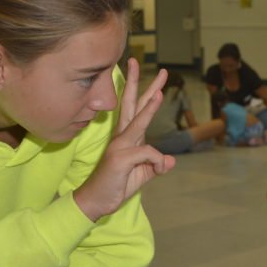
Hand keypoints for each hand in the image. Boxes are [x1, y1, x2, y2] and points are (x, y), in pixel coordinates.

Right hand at [74, 59, 175, 220]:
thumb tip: (170, 160)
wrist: (96, 202)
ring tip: (159, 93)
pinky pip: (148, 153)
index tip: (157, 75)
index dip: (146, 91)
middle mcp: (123, 136)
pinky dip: (158, 161)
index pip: (136, 108)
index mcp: (128, 137)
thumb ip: (156, 165)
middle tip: (148, 65)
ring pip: (138, 122)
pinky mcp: (120, 157)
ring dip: (149, 107)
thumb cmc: (117, 184)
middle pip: (132, 104)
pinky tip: (159, 167)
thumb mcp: (142, 174)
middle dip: (138, 83)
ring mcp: (120, 145)